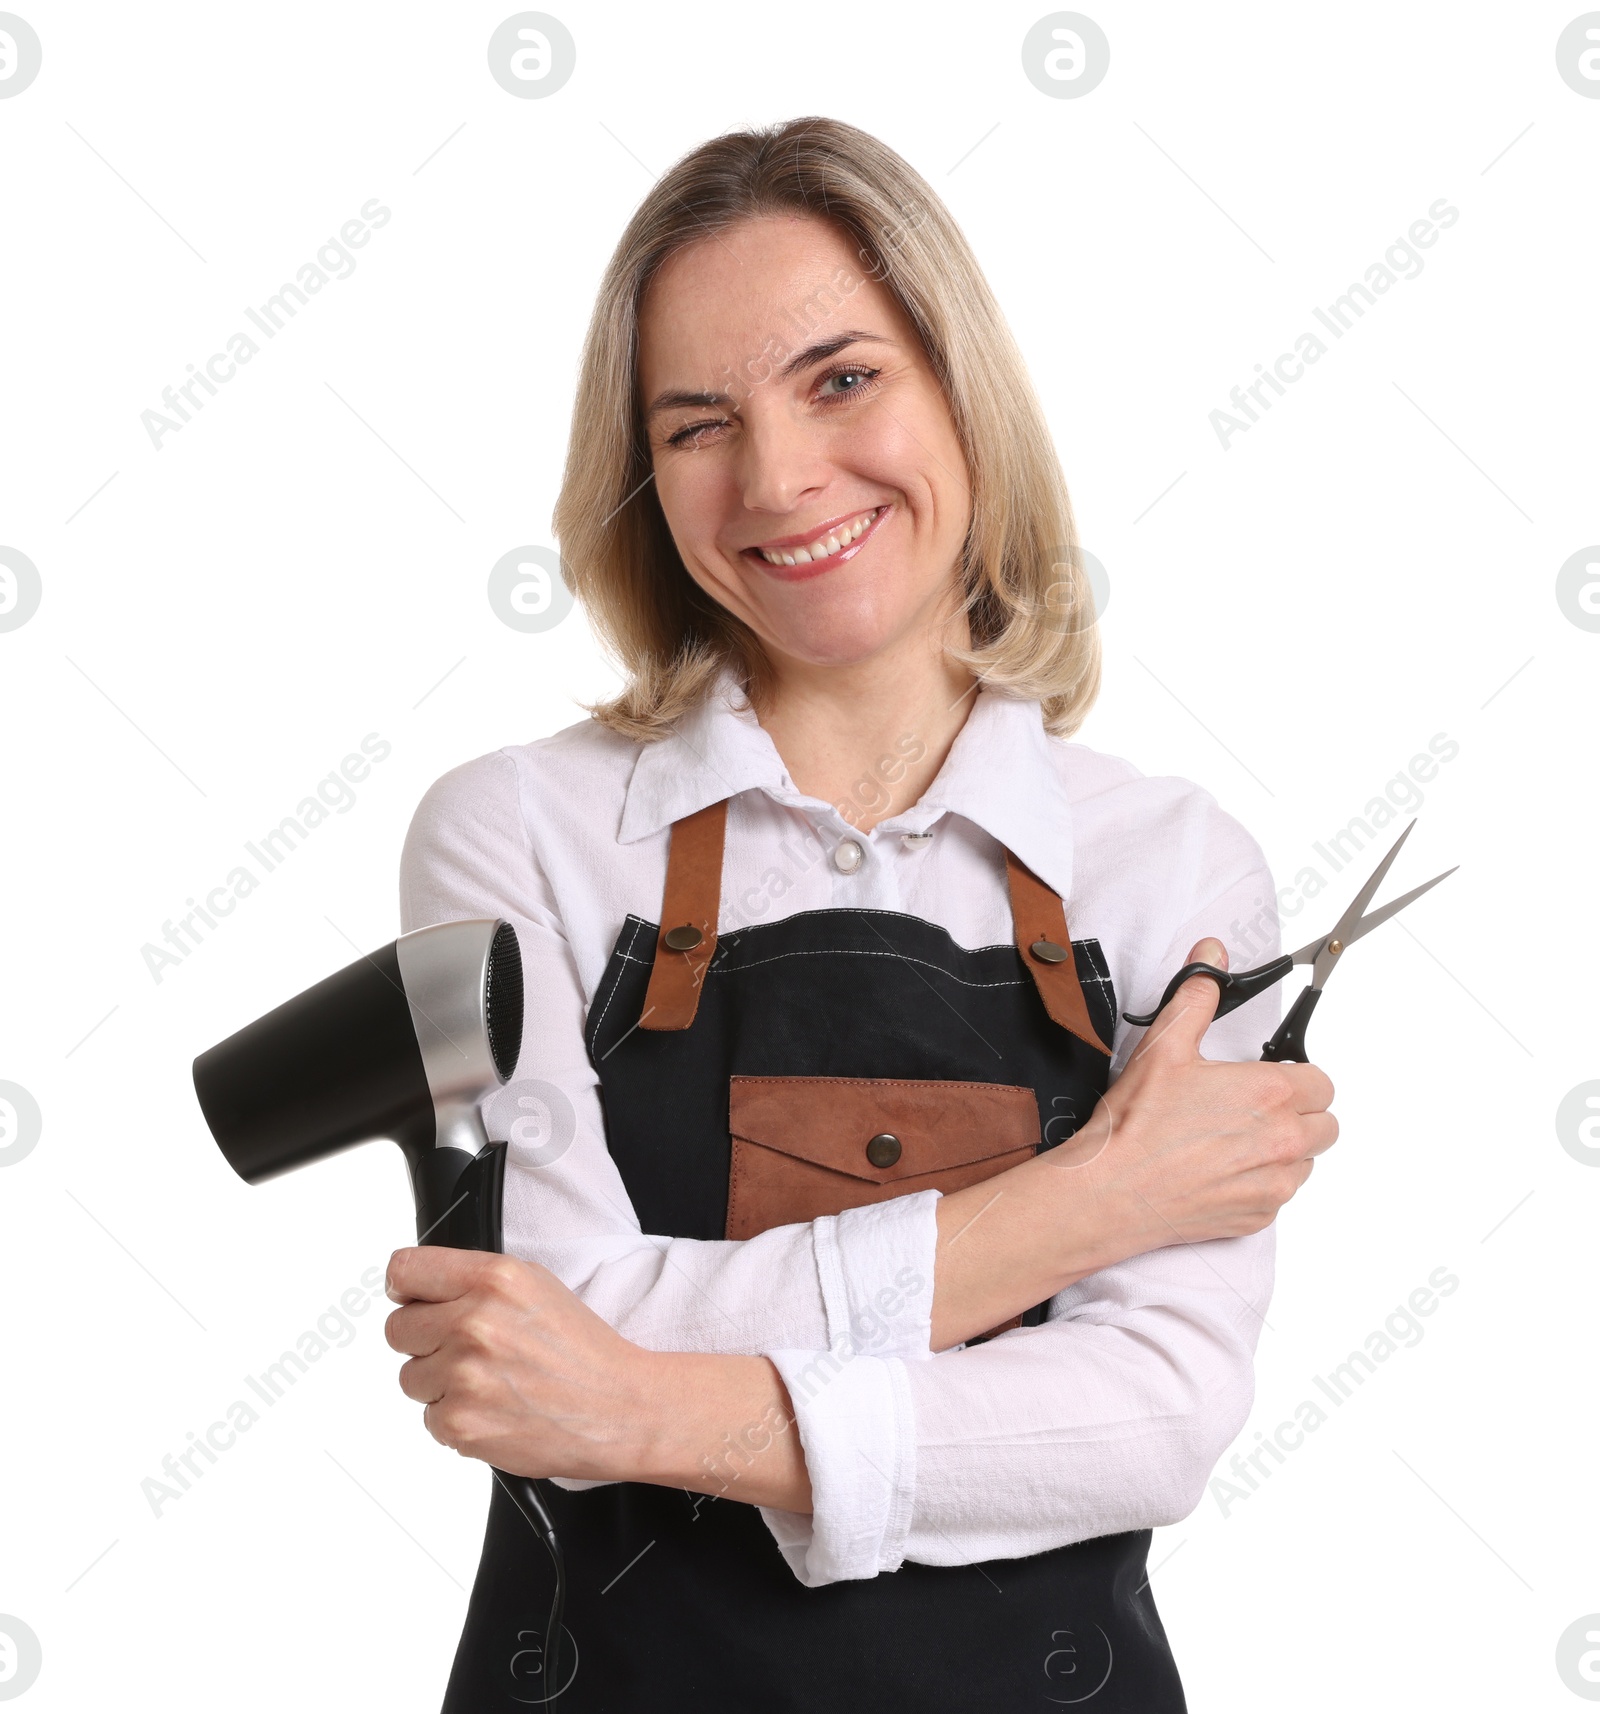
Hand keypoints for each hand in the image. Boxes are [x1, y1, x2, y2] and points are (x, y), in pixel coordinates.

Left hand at [384, 1247, 652, 1481]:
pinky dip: (455, 1419)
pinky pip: (428, 1419)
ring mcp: (463, 1376)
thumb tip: (419, 1289)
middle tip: (467, 1350)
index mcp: (495, 1278)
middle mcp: (475, 1322)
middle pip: (397, 1328)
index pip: (404, 1271)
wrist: (618, 1410)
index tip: (414, 1299)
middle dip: (426, 1340)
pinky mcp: (459, 1423)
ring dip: (440, 1383)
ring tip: (489, 1382)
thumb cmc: (582, 1351)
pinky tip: (494, 1409)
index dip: (406, 1289)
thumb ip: (474, 1280)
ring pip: (410, 1377)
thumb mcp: (535, 1285)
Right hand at [1051, 937, 1337, 1268]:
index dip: (1297, 1077)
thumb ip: (1197, 996)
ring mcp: (1274, 1183)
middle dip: (1299, 1114)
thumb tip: (1211, 957)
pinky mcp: (1259, 1215)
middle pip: (1327, 1125)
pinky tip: (1221, 1170)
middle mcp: (1283, 1141)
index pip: (1322, 1083)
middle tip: (1253, 1110)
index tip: (1270, 1080)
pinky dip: (1261, 1182)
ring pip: (1306, 1162)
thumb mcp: (1164, 1045)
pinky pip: (1281, 1195)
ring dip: (1284, 1150)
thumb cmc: (1135, 1125)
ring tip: (1233, 1140)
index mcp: (1269, 1094)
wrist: (1110, 1191)